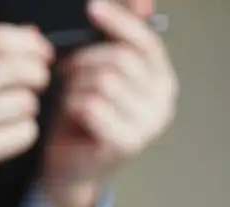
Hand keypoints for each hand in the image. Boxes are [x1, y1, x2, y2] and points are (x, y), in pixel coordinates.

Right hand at [0, 24, 52, 206]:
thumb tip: (32, 35)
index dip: (30, 45)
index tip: (42, 55)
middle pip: (17, 67)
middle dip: (38, 75)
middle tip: (36, 85)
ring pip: (24, 102)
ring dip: (28, 109)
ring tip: (11, 116)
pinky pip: (23, 134)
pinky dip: (23, 135)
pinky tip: (6, 137)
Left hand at [43, 0, 177, 206]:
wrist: (69, 167)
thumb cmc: (79, 118)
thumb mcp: (96, 73)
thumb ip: (114, 41)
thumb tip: (141, 2)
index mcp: (161, 80)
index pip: (145, 42)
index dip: (119, 22)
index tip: (92, 7)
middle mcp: (163, 101)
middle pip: (120, 59)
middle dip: (84, 61)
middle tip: (65, 73)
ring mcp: (149, 124)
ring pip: (103, 80)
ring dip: (75, 85)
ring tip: (70, 97)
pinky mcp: (127, 142)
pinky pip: (91, 104)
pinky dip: (72, 105)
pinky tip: (70, 115)